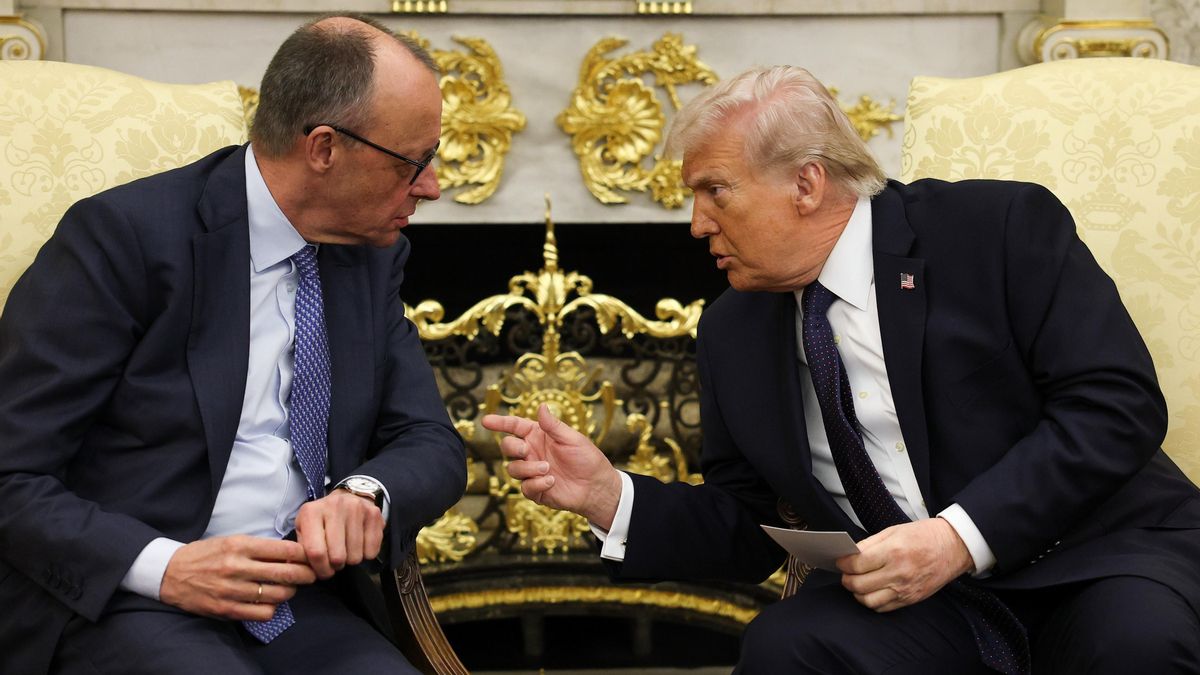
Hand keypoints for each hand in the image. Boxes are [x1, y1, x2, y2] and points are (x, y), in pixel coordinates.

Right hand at [160, 535, 315, 620]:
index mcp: (239, 545)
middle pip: (286, 573)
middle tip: (311, 575)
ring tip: (289, 588)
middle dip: (306, 574)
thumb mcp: (232, 541)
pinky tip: (269, 602)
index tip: (310, 556)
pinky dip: (272, 609)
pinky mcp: (226, 609)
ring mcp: (231, 590)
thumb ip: (260, 547)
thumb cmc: (206, 554)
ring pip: (277, 594)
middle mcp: (236, 566)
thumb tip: (292, 553)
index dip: (303, 554)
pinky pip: (262, 613)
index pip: (284, 549)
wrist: (170, 573)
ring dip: (290, 592)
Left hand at [295, 488, 385, 579]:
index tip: (323, 572)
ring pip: (355, 556)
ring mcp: (357, 508)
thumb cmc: (322, 519)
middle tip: (335, 562)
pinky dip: (366, 554)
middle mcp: (335, 506)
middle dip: (336, 566)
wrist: (348, 497)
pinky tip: (360, 545)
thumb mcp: (304, 529)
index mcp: (312, 512)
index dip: (320, 569)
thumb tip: (299, 570)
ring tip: (346, 551)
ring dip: (351, 560)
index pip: (316, 552)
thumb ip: (300, 550)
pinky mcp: (374, 514)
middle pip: (337, 557)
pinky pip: (372, 550)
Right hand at [481, 404, 622, 529]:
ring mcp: (532, 472)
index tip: (485, 421)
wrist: (596, 487)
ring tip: (548, 469)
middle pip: (508, 447)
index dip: (500, 423)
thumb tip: (541, 405)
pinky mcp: (536, 491)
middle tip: (526, 450)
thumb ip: (553, 425)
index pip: (515, 427)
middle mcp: (532, 453)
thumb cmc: (587, 459)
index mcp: (539, 436)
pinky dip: (536, 484)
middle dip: (512, 447)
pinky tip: (551, 481)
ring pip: (513, 469)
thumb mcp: (572, 438)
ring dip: (528, 468)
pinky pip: (524, 488)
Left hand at [835, 518, 972, 611]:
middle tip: (846, 573)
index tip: (840, 561)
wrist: (954, 547)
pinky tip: (871, 591)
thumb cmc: (924, 536)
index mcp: (893, 552)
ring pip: (869, 601)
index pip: (857, 564)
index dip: (844, 563)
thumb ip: (869, 544)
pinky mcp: (911, 599)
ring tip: (857, 583)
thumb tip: (850, 554)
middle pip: (859, 585)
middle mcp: (899, 573)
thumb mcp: (894, 530)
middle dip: (846, 579)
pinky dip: (872, 602)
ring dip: (857, 593)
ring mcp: (905, 589)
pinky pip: (883, 608)